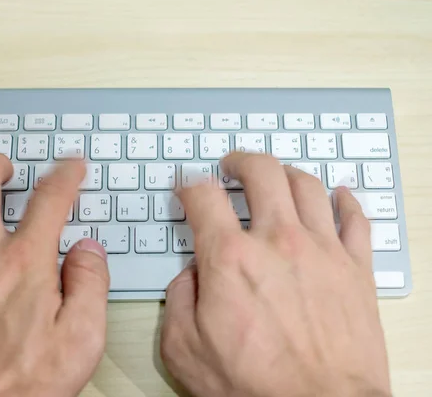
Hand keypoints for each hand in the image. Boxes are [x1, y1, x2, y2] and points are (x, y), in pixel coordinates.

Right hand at [161, 153, 390, 396]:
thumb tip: (190, 275)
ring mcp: (322, 251)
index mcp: (231, 259)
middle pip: (262, 172)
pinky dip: (345, 200)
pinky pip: (356, 218)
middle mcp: (278, 243)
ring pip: (307, 185)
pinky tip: (338, 196)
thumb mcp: (184, 350)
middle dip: (241, 161)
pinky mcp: (356, 270)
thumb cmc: (255, 388)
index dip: (190, 185)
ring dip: (287, 173)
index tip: (188, 187)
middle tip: (233, 165)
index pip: (204, 196)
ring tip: (277, 177)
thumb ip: (178, 300)